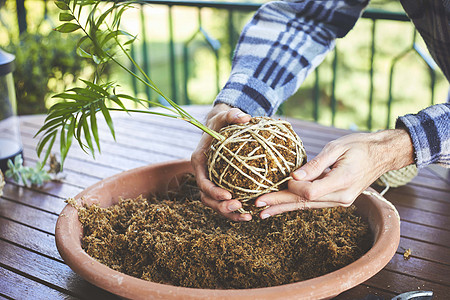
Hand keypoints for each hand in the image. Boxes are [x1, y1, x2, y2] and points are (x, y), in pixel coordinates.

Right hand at [191, 103, 251, 220]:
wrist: (220, 128)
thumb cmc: (222, 122)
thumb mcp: (225, 116)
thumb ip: (232, 115)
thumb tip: (245, 117)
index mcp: (199, 161)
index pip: (202, 181)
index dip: (213, 191)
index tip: (228, 195)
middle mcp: (203, 175)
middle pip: (207, 198)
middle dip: (221, 207)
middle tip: (239, 207)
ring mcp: (211, 182)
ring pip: (215, 205)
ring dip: (229, 214)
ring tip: (247, 216)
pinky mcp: (220, 186)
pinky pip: (226, 202)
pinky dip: (236, 211)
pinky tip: (251, 214)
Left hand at [254, 129, 413, 218]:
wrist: (381, 154)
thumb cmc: (359, 146)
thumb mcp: (337, 148)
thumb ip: (315, 165)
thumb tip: (293, 177)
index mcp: (342, 182)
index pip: (310, 192)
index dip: (293, 187)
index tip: (283, 178)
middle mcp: (341, 197)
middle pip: (304, 203)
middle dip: (279, 204)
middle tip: (257, 207)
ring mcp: (340, 201)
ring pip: (306, 206)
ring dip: (284, 207)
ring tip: (263, 213)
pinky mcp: (337, 199)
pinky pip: (313, 203)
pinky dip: (296, 204)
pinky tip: (281, 206)